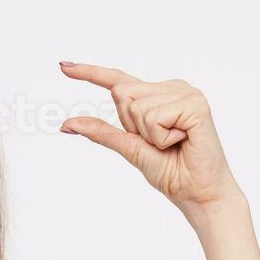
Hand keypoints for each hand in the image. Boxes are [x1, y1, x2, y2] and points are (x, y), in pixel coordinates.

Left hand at [59, 62, 245, 225]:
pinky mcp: (195, 104)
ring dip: (149, 134)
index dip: (90, 73)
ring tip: (173, 143)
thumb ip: (101, 132)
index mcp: (157, 95)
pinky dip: (162, 137)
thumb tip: (66, 124)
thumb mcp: (129, 148)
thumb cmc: (170, 171)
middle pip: (121, 93)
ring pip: (137, 107)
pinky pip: (155, 117)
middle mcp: (172, 88)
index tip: (63, 66)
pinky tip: (182, 140)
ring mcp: (185, 93)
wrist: (197, 193)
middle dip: (132, 126)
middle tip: (160, 142)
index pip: (118, 80)